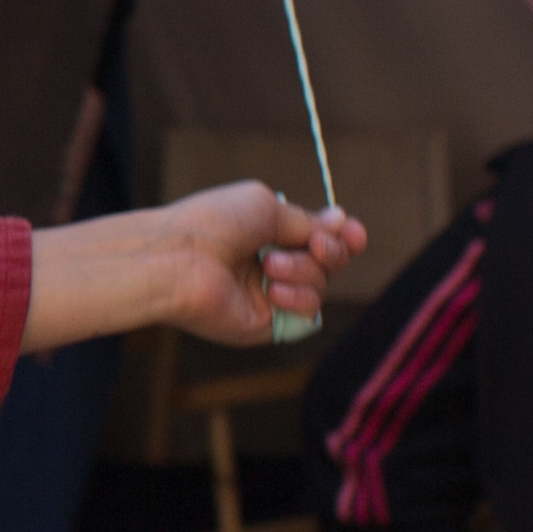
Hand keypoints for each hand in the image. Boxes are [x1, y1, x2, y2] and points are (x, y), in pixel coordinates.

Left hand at [161, 180, 364, 346]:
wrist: (178, 258)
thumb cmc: (213, 224)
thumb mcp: (265, 207)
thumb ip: (306, 221)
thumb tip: (342, 221)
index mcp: (267, 233)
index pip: (319, 237)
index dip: (343, 237)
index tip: (355, 232)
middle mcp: (271, 264)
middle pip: (330, 263)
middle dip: (331, 251)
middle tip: (316, 245)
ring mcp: (270, 295)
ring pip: (322, 286)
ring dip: (304, 271)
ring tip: (269, 265)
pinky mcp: (269, 325)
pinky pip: (308, 314)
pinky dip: (298, 298)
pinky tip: (272, 290)